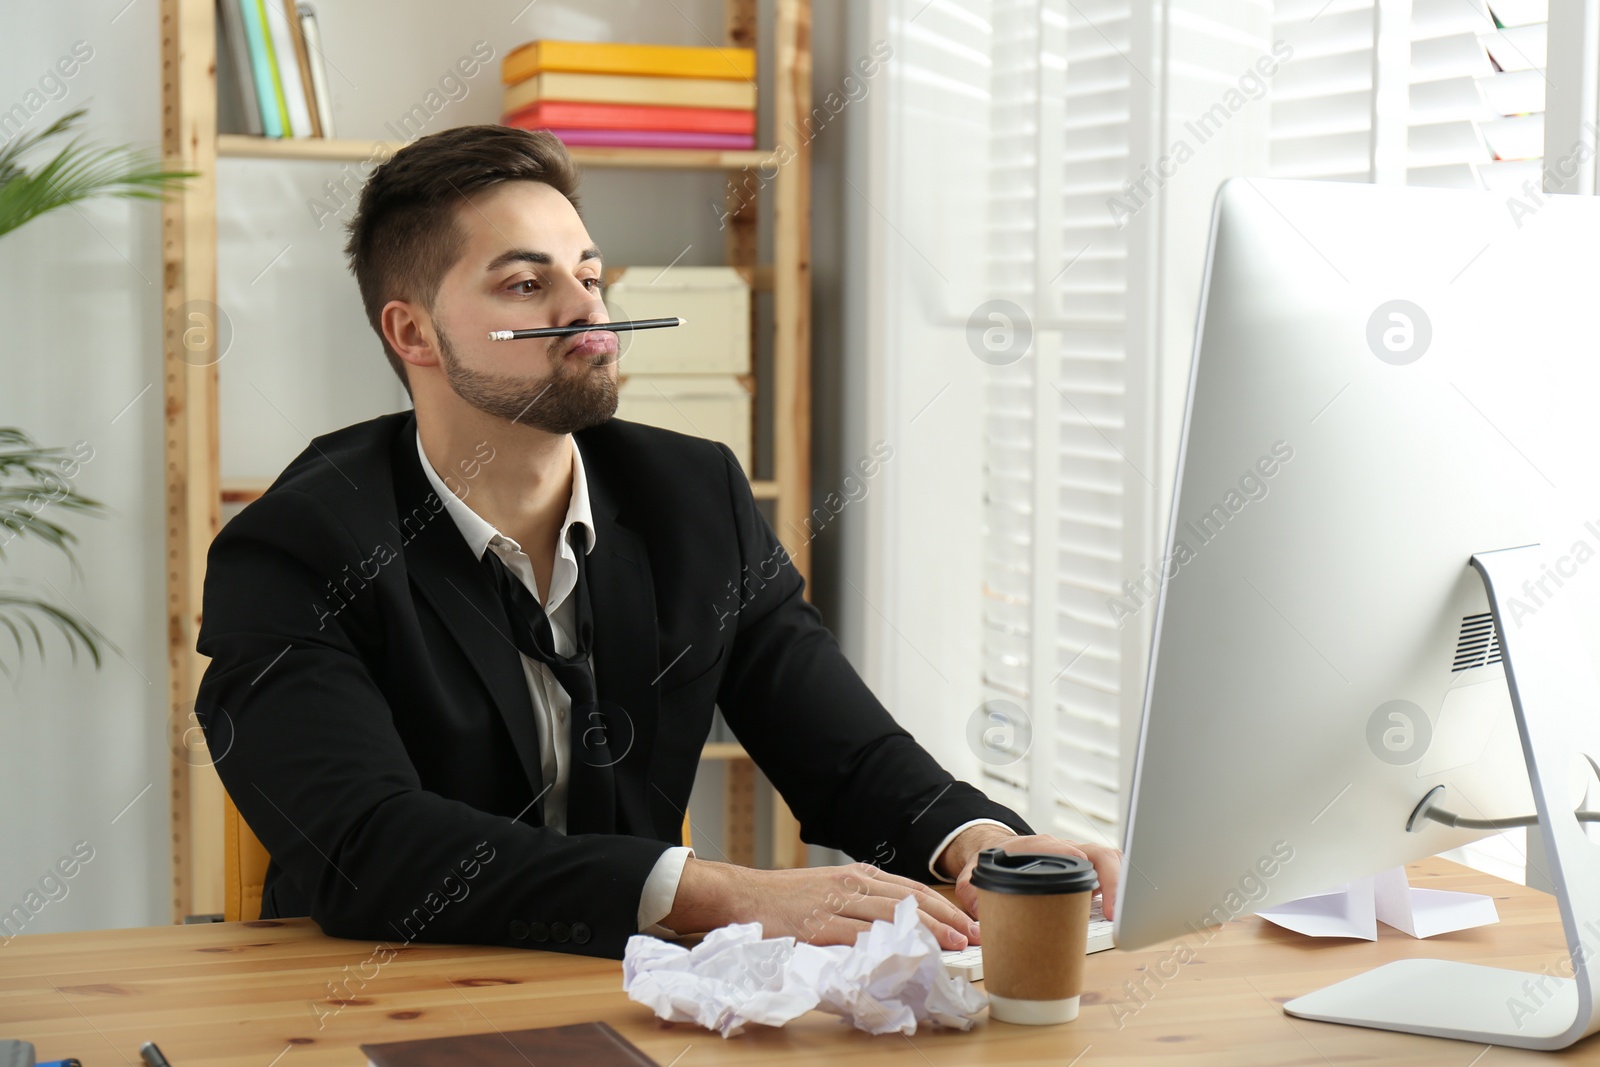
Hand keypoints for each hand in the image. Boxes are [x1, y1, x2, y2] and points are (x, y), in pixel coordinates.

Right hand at [664, 858, 978, 949]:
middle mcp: (852, 886)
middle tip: (974, 937)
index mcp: (858, 876)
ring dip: (927, 932)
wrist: (744, 897)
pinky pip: (860, 936)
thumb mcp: (832, 891)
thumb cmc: (786, 900)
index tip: (970, 924)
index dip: (945, 907)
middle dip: (948, 919)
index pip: (913, 889)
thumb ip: (864, 904)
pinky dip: (887, 945)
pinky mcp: (819, 927)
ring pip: (893, 916)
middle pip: (911, 900)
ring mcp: (836, 905)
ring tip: (953, 946)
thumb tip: (901, 926)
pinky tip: (906, 955)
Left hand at [943, 828, 1121, 932]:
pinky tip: (1120, 909)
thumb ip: (971, 888)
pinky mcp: (1086, 868)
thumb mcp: (975, 871)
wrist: (999, 848)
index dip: (1085, 867)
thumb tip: (977, 910)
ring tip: (1123, 914)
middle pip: (1098, 853)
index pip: (1067, 850)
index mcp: (1038, 846)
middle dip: (1113, 879)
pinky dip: (1120, 886)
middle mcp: (1063, 848)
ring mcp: (1078, 856)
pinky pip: (1110, 870)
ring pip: (1110, 859)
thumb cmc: (993, 859)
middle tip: (1114, 913)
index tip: (1093, 890)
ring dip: (1121, 883)